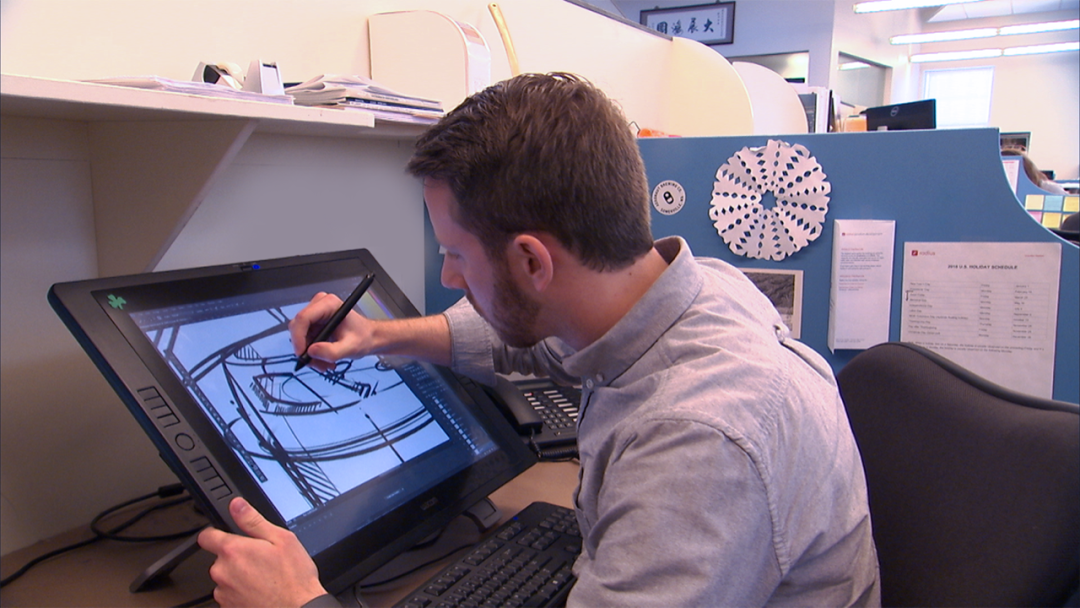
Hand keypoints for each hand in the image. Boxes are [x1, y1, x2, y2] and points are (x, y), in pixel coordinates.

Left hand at [198, 498, 327, 607]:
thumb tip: (237, 505)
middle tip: (260, 559)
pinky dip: (241, 591)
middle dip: (236, 557)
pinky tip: (261, 590)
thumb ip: (253, 521)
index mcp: (233, 550)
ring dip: (238, 575)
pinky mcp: (228, 607)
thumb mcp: (281, 539)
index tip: (225, 535)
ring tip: (263, 577)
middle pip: (220, 558)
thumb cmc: (293, 578)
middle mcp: (222, 571)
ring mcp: (224, 592)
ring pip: (226, 577)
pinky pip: (230, 594)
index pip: (207, 536)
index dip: (216, 533)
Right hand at [289, 292, 376, 371]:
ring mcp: (316, 314)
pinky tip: (323, 359)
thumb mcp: (350, 347)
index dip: (298, 337)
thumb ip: (332, 351)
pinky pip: (304, 340)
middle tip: (316, 364)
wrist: (368, 337)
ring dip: (310, 354)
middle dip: (305, 349)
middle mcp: (320, 305)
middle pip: (298, 328)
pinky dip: (312, 353)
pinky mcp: (313, 323)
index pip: (303, 318)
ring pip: (299, 336)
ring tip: (324, 364)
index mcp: (329, 304)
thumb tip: (311, 351)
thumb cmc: (363, 337)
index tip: (302, 354)